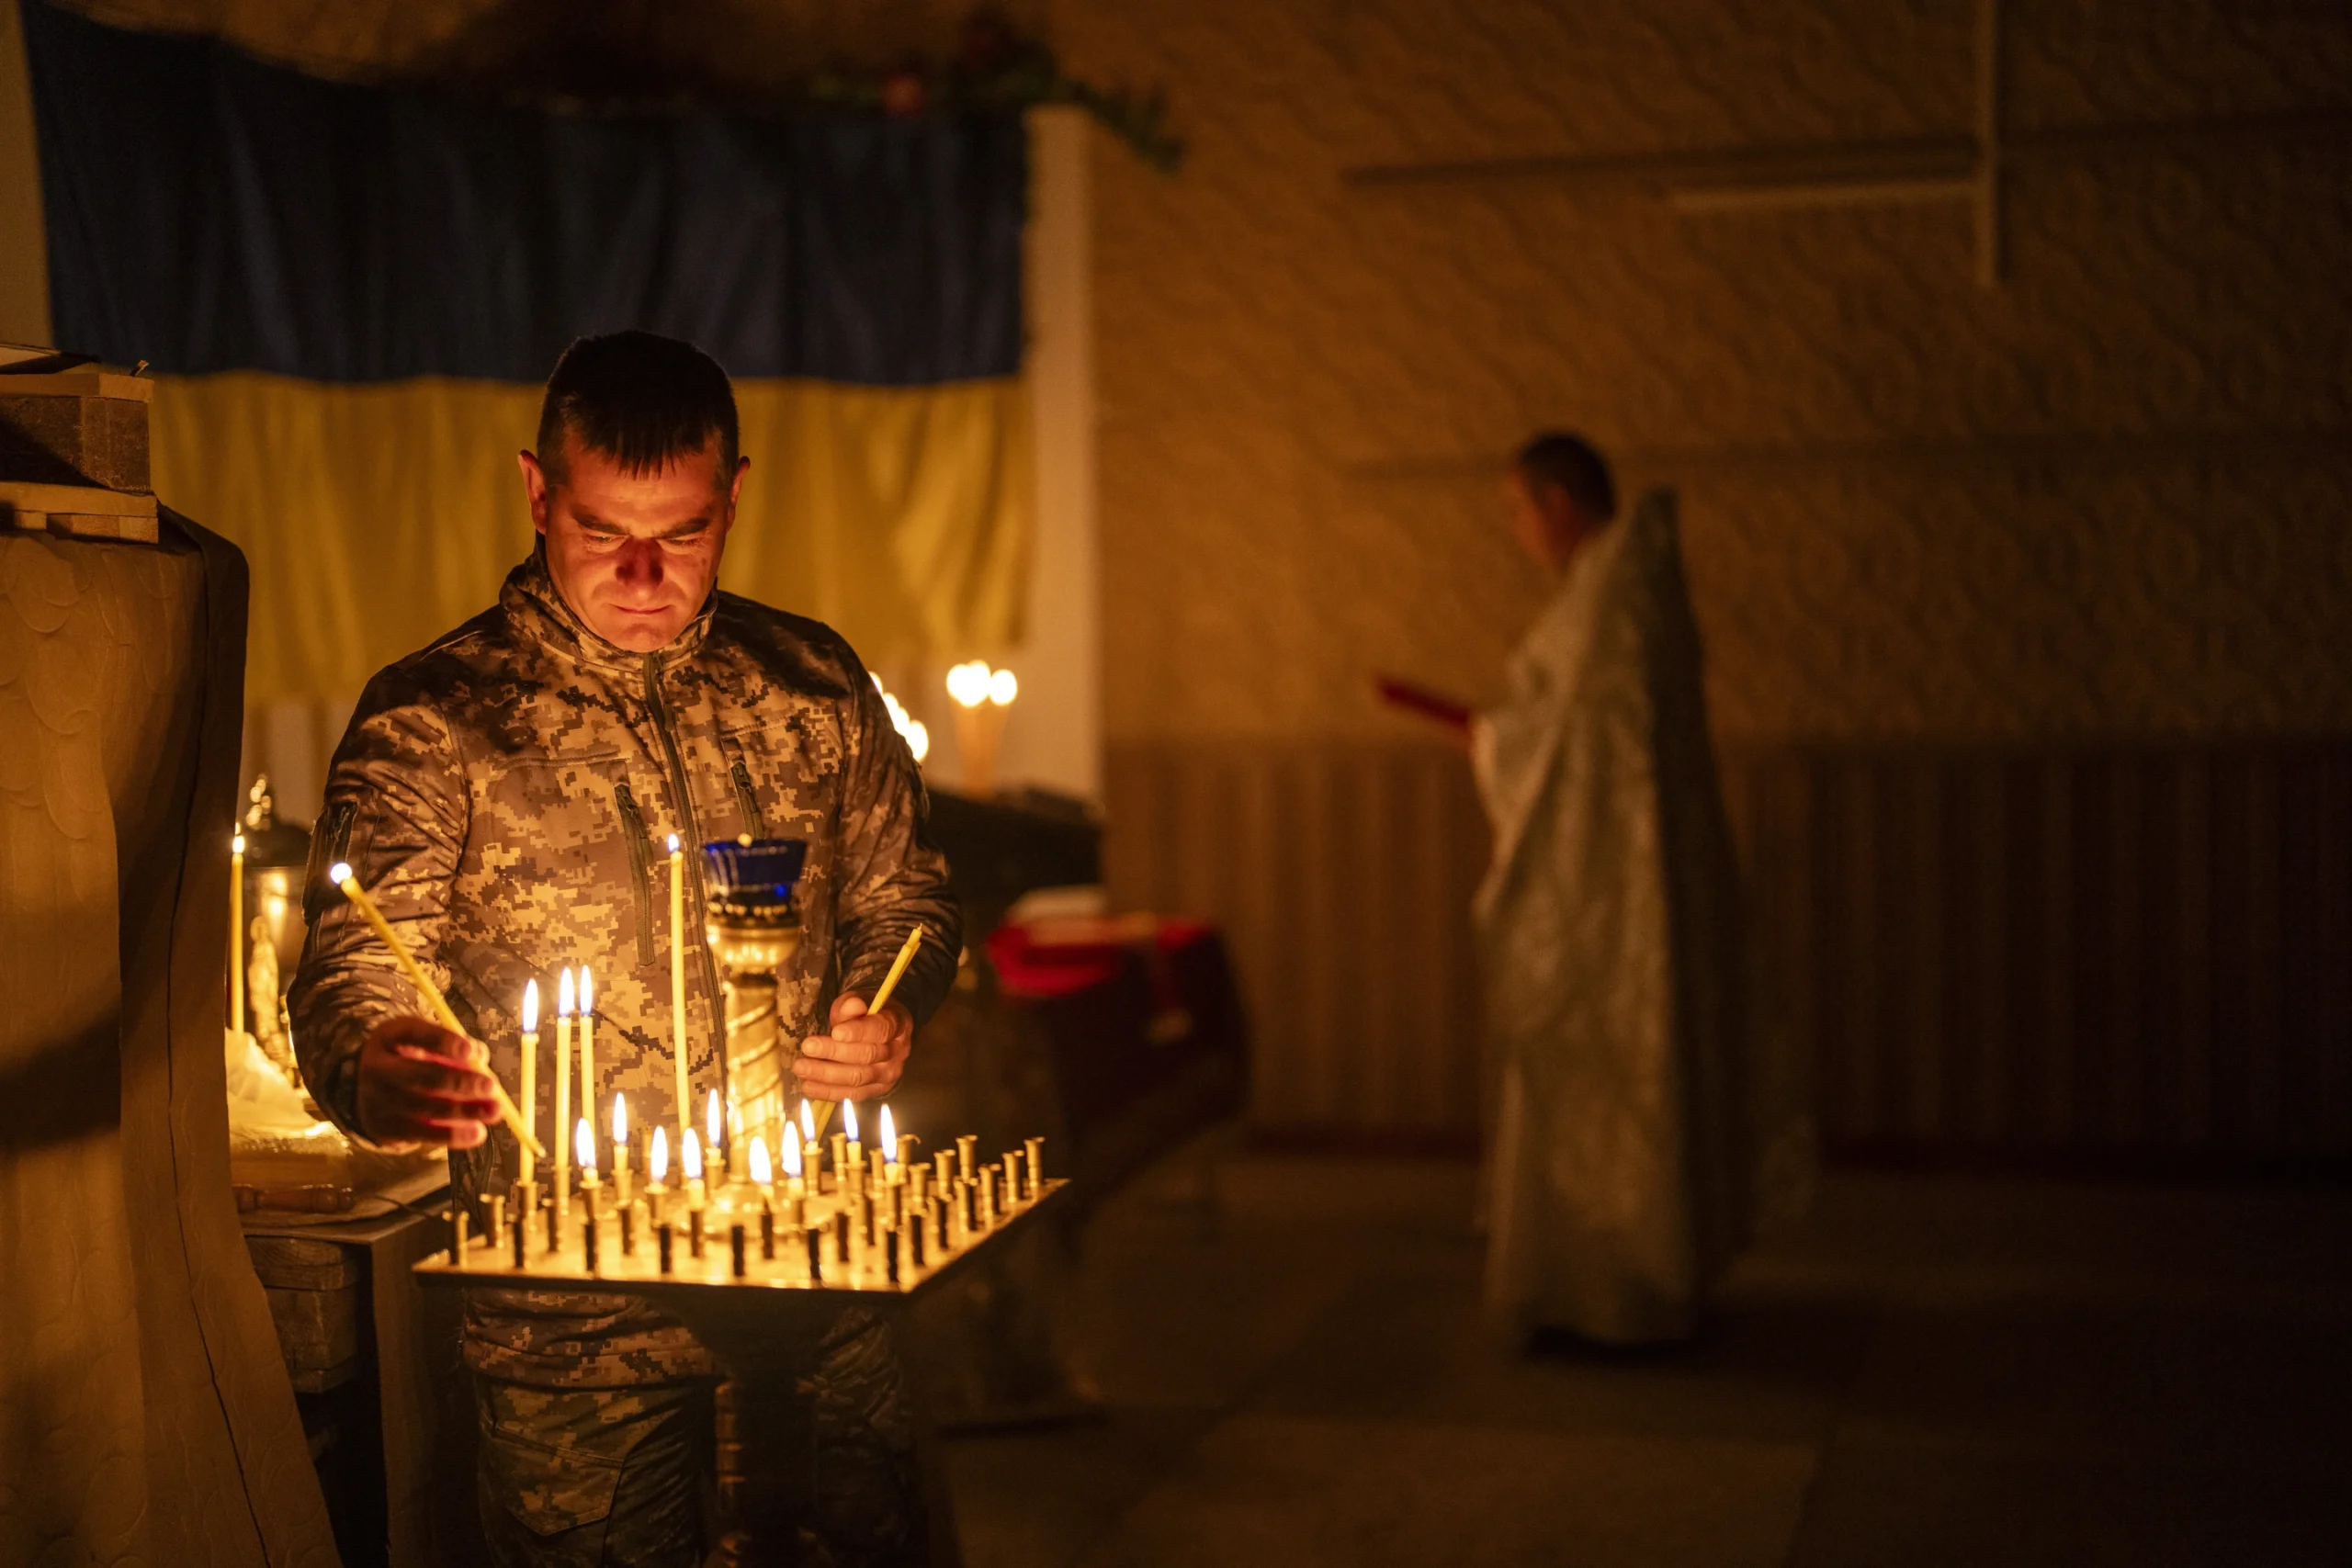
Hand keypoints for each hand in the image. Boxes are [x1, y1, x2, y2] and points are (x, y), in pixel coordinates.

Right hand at [355, 1014, 501, 1148]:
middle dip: (460, 1082)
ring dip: (464, 1111)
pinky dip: (452, 1135)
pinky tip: (476, 1133)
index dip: (443, 1041)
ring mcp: (376, 1100)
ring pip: (424, 1108)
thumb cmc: (413, 1059)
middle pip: (420, 1075)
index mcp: (390, 1037)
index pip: (413, 1034)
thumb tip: (480, 1059)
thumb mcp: (427, 1044)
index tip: (470, 1050)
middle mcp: (378, 1067)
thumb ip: (456, 1047)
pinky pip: (421, 1134)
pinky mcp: (382, 1128)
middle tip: (492, 1087)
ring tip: (493, 1111)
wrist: (372, 1090)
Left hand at [794, 996, 911, 1101]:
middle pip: (867, 1055)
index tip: (836, 1032)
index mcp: (898, 1024)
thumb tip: (853, 1005)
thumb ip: (854, 1004)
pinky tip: (809, 1086)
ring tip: (801, 1068)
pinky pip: (852, 1094)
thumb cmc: (866, 1013)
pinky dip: (829, 1092)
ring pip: (858, 1077)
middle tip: (807, 1047)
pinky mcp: (877, 1090)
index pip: (881, 1029)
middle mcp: (898, 1052)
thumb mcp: (860, 1000)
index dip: (858, 1032)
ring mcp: (889, 1074)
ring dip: (827, 1074)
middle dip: (834, 1052)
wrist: (879, 1032)